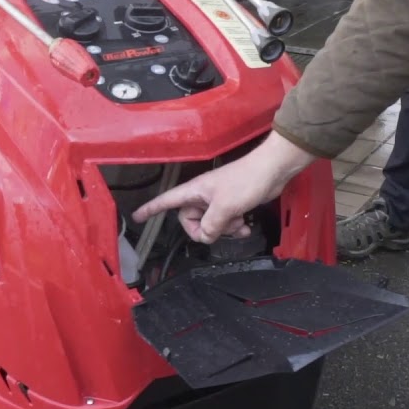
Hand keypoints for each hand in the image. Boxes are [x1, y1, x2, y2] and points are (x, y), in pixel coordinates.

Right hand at [132, 132, 315, 243]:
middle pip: (191, 221)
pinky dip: (234, 227)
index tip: (137, 217)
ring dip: (225, 229)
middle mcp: (202, 196)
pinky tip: (246, 227)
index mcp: (194, 192)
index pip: (166, 201)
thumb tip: (206, 237)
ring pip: (210, 225)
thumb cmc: (245, 181)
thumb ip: (211, 225)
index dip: (151, 209)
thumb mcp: (225, 206)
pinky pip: (225, 223)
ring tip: (238, 223)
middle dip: (205, 230)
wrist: (272, 171)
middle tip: (220, 229)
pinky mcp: (232, 205)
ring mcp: (217, 201)